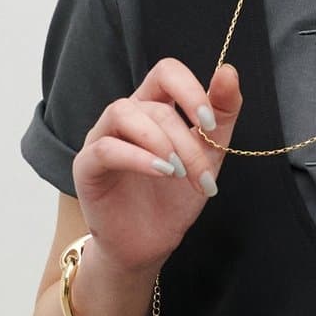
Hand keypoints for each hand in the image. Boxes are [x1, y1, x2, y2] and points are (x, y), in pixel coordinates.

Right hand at [72, 59, 242, 276]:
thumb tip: (228, 71)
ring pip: (124, 113)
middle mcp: (125, 117)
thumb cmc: (175, 197)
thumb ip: (221, 115)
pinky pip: (107, 148)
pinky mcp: (86, 166)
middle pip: (155, 106)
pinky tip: (161, 173)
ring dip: (160, 142)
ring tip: (177, 173)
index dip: (190, 90)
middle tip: (203, 176)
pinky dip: (137, 157)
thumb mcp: (209, 156)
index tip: (210, 123)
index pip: (167, 72)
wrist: (150, 243)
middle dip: (187, 142)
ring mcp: (102, 138)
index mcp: (153, 108)